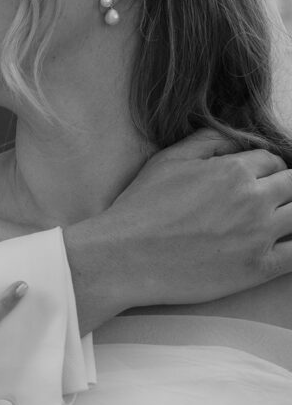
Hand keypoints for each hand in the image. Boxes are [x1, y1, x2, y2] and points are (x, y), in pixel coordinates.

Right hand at [64, 130, 291, 324]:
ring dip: (291, 213)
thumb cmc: (143, 206)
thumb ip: (206, 140)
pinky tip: (283, 243)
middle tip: (267, 199)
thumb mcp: (168, 159)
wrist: (128, 255)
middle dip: (285, 187)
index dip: (269, 167)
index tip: (261, 178)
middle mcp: (253, 200)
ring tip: (275, 218)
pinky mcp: (259, 268)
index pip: (273, 160)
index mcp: (233, 170)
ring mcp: (259, 236)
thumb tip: (234, 136)